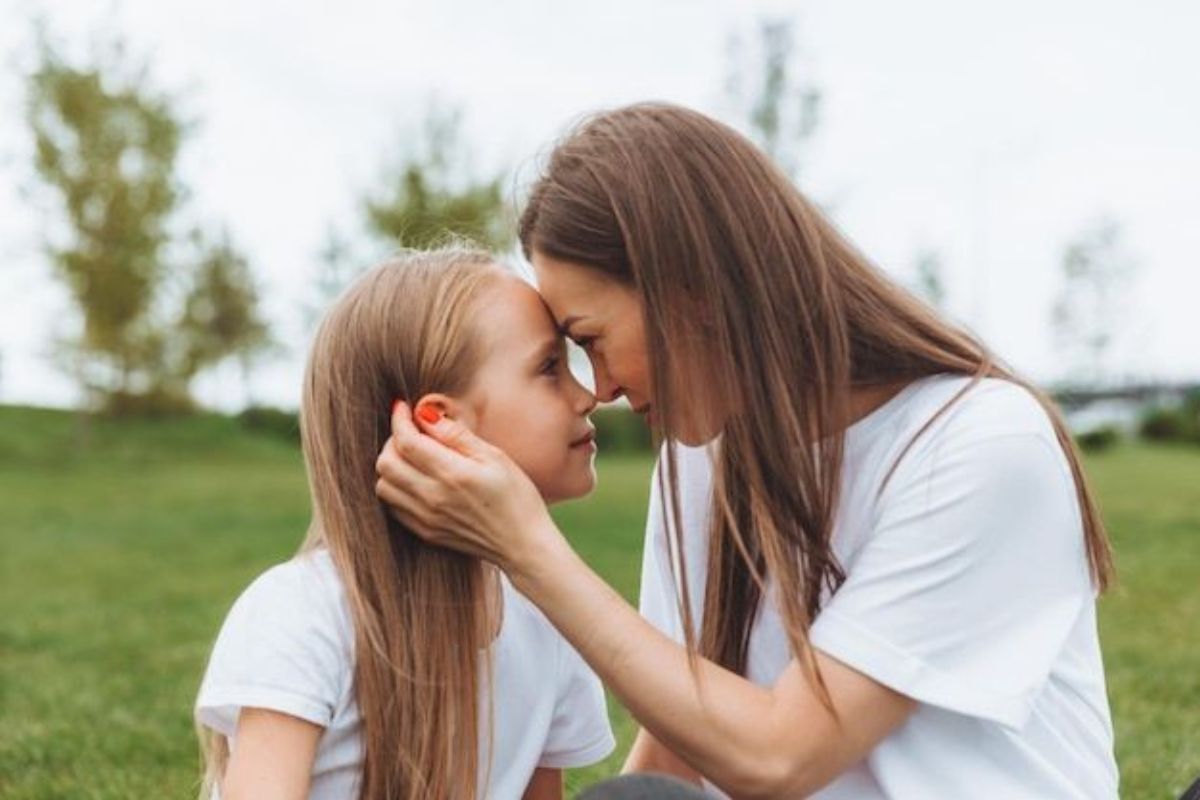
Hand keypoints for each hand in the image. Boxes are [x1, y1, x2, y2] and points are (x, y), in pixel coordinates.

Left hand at [374, 401, 558, 571]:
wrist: (523, 544)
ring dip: (391, 466)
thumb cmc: (516, 496)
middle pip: (385, 463)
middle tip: (411, 432)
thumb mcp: (494, 456)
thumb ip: (456, 434)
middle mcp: (432, 498)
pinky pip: (393, 506)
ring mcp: (426, 518)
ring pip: (383, 486)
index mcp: (452, 474)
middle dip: (392, 440)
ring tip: (412, 456)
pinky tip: (416, 479)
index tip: (403, 407)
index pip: (406, 441)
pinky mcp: (425, 532)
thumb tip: (425, 414)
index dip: (399, 420)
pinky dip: (395, 487)